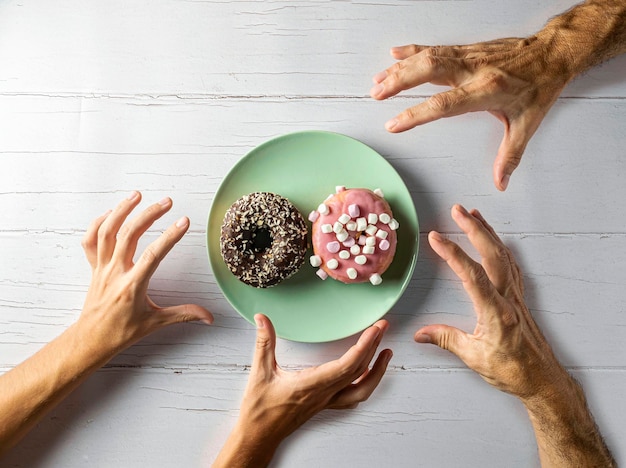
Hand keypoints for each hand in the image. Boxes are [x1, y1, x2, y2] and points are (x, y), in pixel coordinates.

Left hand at [80, 191, 212, 349]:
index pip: (153, 255)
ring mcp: (102, 267)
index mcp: (132, 286)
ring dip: (121, 210)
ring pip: (107, 231)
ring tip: (137, 195)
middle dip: (149, 214)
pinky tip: (112, 213)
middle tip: (166, 202)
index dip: (170, 236)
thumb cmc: (121, 331)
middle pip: (129, 235)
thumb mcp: (155, 323)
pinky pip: (91, 240)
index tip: (183, 222)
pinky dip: (99, 223)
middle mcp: (115, 272)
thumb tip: (208, 317)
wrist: (91, 339)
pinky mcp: (94, 267)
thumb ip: (183, 314)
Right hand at [214, 314, 391, 466]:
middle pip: (359, 371)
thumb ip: (264, 342)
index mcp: (311, 384)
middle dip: (374, 347)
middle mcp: (324, 394)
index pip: (347, 365)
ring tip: (385, 352)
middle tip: (382, 327)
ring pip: (362, 390)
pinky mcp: (324, 405)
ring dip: (377, 370)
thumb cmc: (259, 410)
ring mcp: (326, 402)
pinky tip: (366, 374)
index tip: (374, 330)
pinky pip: (352, 397)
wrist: (259, 435)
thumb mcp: (259, 371)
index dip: (364, 346)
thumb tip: (262, 319)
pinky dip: (365, 385)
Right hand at [370, 39, 569, 190]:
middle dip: (399, 81)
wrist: (553, 53)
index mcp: (486, 90)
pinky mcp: (467, 49)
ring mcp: (468, 56)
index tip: (394, 124)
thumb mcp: (527, 124)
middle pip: (428, 71)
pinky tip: (396, 53)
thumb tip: (500, 182)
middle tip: (377, 93)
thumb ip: (509, 155)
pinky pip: (435, 47)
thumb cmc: (540, 85)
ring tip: (378, 80)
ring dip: (400, 67)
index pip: (443, 104)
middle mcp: (473, 70)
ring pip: (428, 57)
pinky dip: (412, 50)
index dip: (416, 114)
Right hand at [415, 205, 615, 465]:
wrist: (542, 379)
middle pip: (491, 254)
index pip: (471, 275)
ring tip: (474, 215)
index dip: (453, 253)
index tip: (436, 237)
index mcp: (495, 311)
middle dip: (474, 228)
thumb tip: (420, 333)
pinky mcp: (520, 299)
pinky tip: (496, 242)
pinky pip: (512, 266)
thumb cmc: (512, 371)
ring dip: (488, 233)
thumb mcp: (473, 357)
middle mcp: (508, 298)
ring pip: (503, 256)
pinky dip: (501, 248)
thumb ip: (446, 339)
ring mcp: (516, 296)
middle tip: (458, 210)